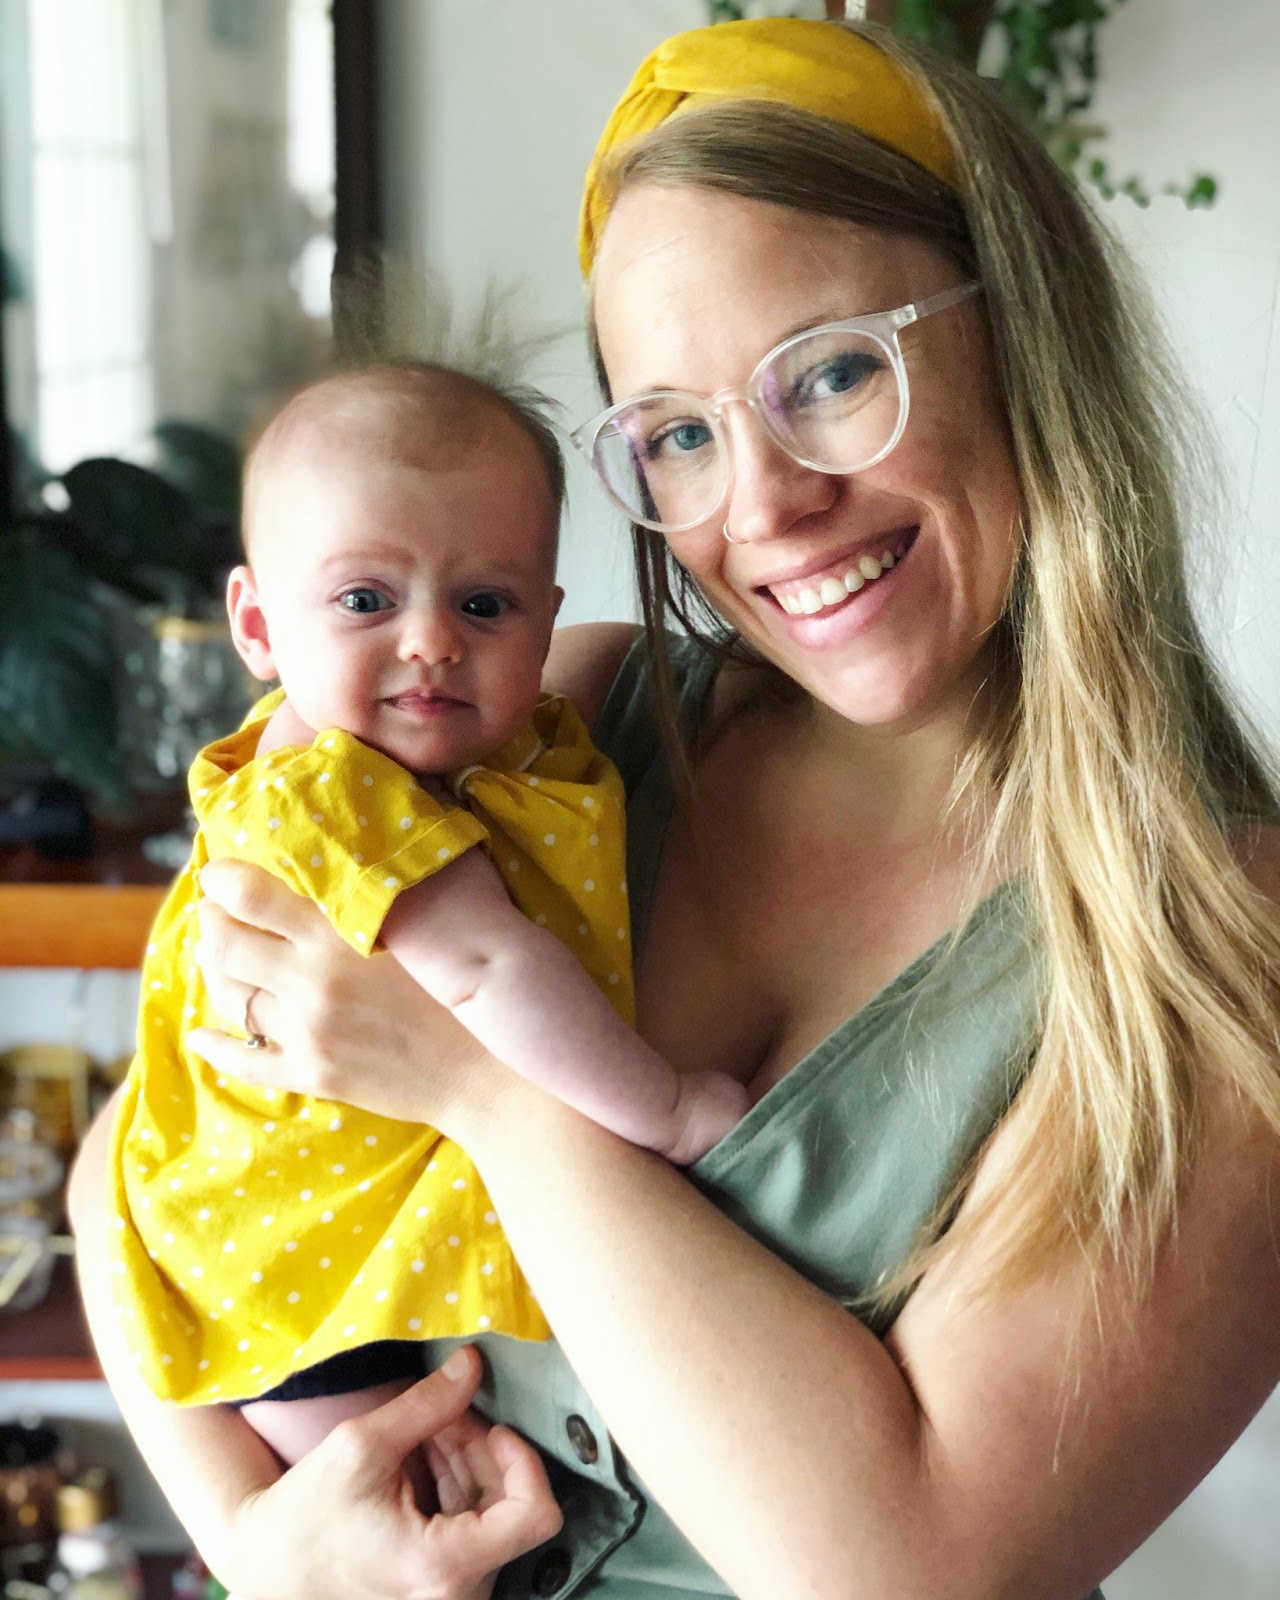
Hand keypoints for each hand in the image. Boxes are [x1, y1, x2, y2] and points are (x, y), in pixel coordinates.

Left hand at [187, 858, 498, 1134]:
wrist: (493, 1070)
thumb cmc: (475, 975)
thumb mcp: (444, 906)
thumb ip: (405, 860)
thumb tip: (386, 808)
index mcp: (341, 931)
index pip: (250, 894)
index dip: (223, 879)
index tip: (219, 871)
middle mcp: (313, 980)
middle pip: (225, 942)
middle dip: (212, 919)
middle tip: (216, 908)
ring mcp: (308, 1032)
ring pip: (229, 995)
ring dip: (214, 970)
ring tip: (219, 954)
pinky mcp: (313, 1074)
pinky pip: (243, 1059)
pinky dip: (214, 1044)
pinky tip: (201, 1033)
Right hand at [224, 1347, 561, 1599]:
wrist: (267, 1573)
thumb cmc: (306, 1518)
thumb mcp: (362, 1446)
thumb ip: (429, 1403)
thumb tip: (474, 1362)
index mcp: (444, 1565)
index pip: (536, 1515)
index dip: (525, 1462)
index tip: (494, 1429)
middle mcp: (457, 1593)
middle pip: (512, 1509)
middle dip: (485, 1452)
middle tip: (447, 1416)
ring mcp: (450, 1594)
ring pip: (494, 1518)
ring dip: (471, 1466)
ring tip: (431, 1432)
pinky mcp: (441, 1588)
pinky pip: (473, 1532)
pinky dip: (459, 1490)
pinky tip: (427, 1459)